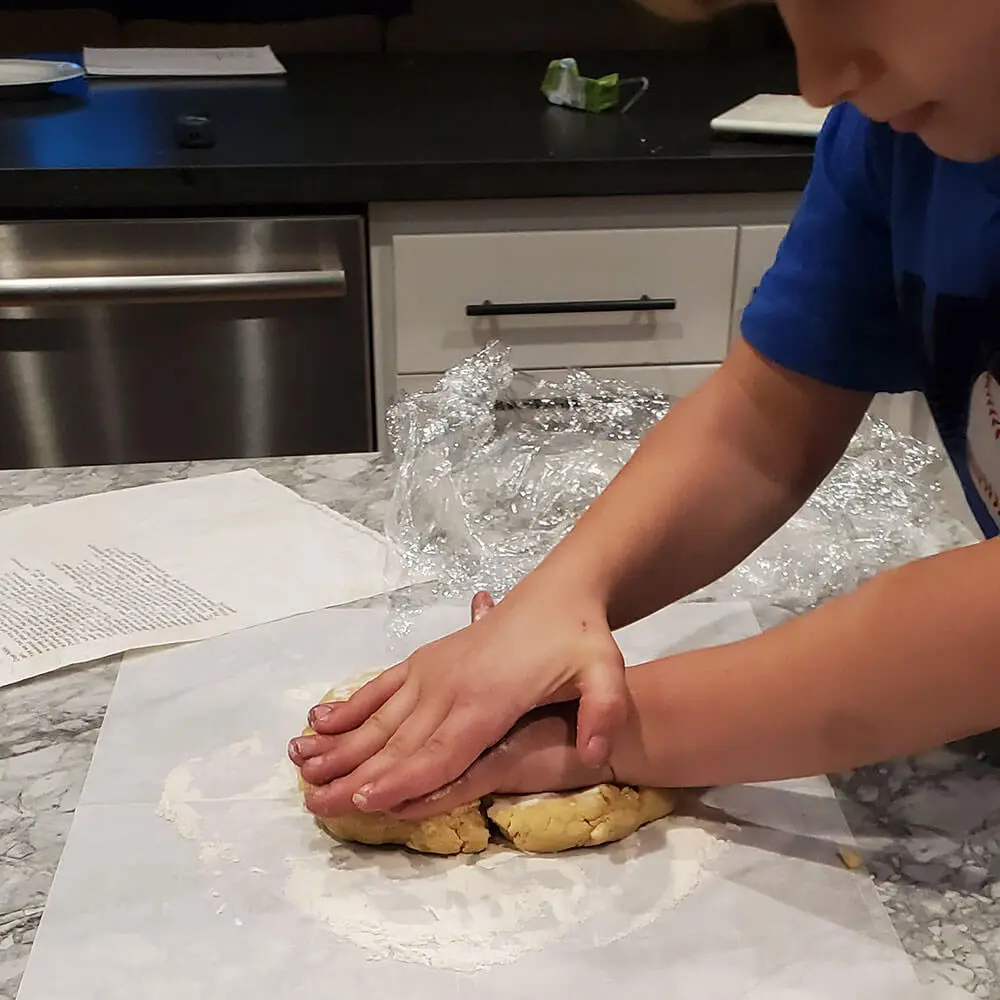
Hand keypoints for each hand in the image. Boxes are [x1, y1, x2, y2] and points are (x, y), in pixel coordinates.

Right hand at [289, 581, 626, 816]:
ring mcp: (433, 672)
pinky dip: (350, 707)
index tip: (364, 802)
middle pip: (399, 740)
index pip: (442, 749)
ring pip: (380, 717)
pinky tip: (318, 721)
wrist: (559, 592)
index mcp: (489, 698)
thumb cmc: (580, 637)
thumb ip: (605, 711)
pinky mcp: (426, 661)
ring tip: (300, 767)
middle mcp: (451, 687)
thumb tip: (598, 751)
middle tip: (313, 803)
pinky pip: (381, 687)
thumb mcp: (606, 673)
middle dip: (355, 774)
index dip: (404, 779)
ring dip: (340, 745)